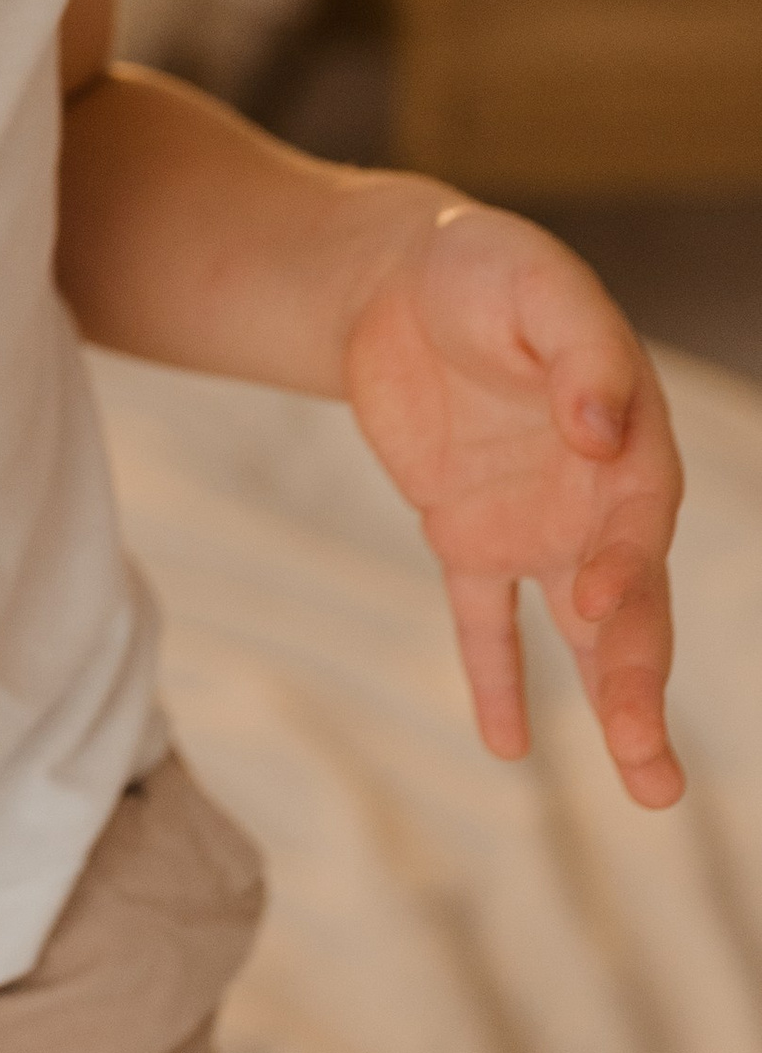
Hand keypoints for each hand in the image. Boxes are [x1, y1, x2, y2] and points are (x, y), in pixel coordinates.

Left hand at [341, 192, 684, 805]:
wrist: (399, 274)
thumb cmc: (485, 267)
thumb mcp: (537, 287)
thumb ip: (580, 353)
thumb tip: (603, 430)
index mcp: (627, 438)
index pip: (637, 518)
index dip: (622, 562)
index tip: (592, 600)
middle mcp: (595, 493)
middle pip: (629, 599)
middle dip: (637, 676)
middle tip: (646, 760)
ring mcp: (536, 521)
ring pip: (582, 628)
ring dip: (613, 699)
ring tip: (652, 785)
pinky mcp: (467, 532)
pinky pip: (486, 619)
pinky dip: (497, 676)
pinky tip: (507, 744)